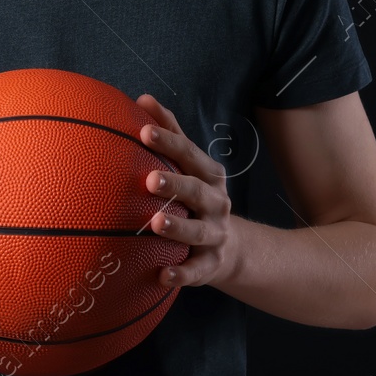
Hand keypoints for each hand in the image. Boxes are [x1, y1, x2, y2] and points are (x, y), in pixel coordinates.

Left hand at [136, 94, 235, 288]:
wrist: (232, 248)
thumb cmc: (196, 196)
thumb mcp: (190, 166)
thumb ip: (170, 134)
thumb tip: (142, 99)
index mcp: (208, 175)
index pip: (188, 154)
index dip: (168, 143)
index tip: (144, 132)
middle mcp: (216, 203)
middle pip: (197, 191)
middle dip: (176, 184)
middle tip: (149, 180)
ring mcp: (215, 234)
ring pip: (198, 231)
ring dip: (178, 227)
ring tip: (156, 223)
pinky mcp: (210, 264)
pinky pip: (195, 271)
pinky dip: (181, 274)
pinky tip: (161, 276)